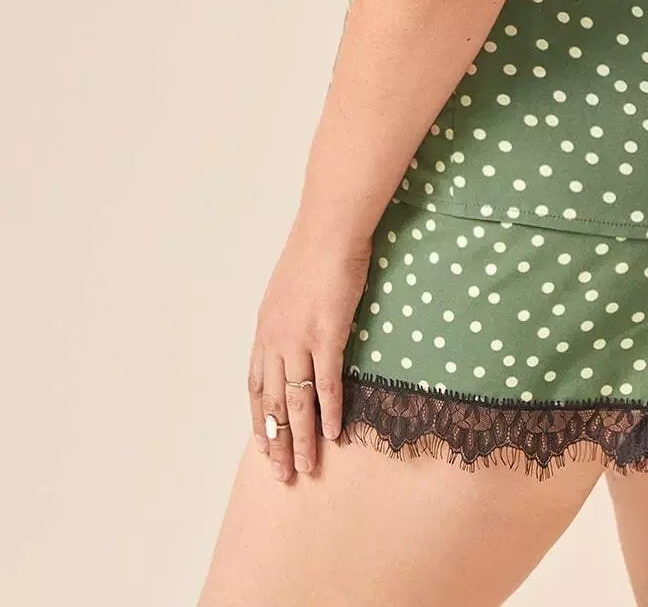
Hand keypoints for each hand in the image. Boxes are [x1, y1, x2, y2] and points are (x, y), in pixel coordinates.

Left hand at [248, 219, 371, 480]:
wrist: (330, 230)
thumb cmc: (314, 251)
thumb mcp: (287, 290)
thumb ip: (286, 317)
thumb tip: (293, 334)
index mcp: (264, 330)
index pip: (256, 386)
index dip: (260, 420)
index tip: (263, 446)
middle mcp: (275, 340)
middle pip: (273, 402)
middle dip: (276, 441)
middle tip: (281, 474)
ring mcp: (299, 339)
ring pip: (297, 400)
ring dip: (300, 438)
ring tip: (305, 467)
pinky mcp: (327, 334)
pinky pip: (326, 382)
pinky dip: (329, 411)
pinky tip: (333, 433)